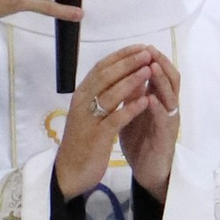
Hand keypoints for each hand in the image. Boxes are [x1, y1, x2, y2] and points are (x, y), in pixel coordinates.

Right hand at [56, 44, 166, 197]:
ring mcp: (89, 119)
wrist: (70, 172)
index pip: (101, 68)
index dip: (121, 56)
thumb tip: (118, 76)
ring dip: (131, 81)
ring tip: (149, 70)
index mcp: (81, 95)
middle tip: (147, 53)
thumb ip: (100, 95)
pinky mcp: (97, 137)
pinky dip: (130, 108)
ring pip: (110, 94)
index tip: (139, 47)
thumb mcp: (89, 114)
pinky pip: (115, 118)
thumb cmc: (81, 142)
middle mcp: (82, 103)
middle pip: (106, 76)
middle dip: (128, 63)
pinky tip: (145, 101)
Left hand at [117, 45, 178, 197]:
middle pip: (171, 80)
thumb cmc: (141, 141)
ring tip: (152, 67)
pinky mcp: (166, 137)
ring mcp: (170, 122)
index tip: (142, 46)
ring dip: (162, 81)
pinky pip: (165, 120)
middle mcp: (168, 108)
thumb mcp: (133, 113)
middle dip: (161, 63)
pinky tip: (150, 99)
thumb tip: (127, 73)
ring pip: (171, 96)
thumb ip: (133, 95)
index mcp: (159, 100)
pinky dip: (158, 108)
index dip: (153, 59)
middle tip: (150, 50)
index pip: (161, 74)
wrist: (147, 171)